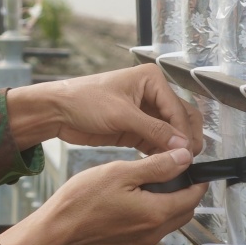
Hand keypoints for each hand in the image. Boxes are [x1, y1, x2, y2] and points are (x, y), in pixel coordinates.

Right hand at [0, 147, 208, 244]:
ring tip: (154, 181)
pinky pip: (154, 226)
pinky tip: (137, 196)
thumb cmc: (82, 201)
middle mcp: (154, 231)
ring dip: (171, 201)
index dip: (197, 179)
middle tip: (174, 170)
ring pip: (171, 219)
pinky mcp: (131, 242)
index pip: (193, 197)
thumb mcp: (121, 173)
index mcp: (156, 213)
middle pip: (186, 211)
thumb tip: (184, 157)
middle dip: (187, 191)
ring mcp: (143, 240)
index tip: (193, 165)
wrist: (58, 230)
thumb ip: (157, 166)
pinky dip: (155, 211)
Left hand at [7, 64, 203, 155]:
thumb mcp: (122, 115)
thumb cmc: (84, 100)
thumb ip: (154, 130)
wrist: (58, 111)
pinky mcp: (135, 128)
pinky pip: (156, 141)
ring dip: (174, 147)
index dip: (184, 132)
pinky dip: (161, 151)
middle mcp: (152, 93)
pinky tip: (162, 163)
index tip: (187, 153)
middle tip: (187, 160)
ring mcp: (144, 112)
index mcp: (151, 80)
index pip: (178, 108)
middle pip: (181, 118)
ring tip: (176, 165)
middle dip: (185, 138)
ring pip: (171, 131)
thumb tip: (181, 145)